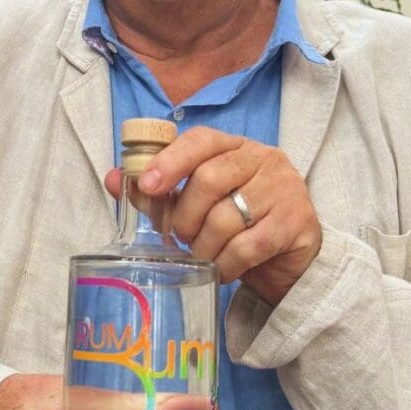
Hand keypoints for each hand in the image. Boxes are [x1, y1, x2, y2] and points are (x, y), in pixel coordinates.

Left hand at [105, 126, 320, 304]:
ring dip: (204, 245)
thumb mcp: (196, 204)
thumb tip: (114, 179)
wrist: (288, 259)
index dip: (170, 160)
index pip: (201, 139)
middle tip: (180, 236)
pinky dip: (225, 264)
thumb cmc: (236, 224)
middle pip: (210, 178)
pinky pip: (247, 246)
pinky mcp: (296, 224)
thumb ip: (158, 193)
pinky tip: (222, 269)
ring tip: (202, 255)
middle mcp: (264, 159)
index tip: (146, 185)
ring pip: (226, 216)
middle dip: (185, 215)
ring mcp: (284, 189)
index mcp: (235, 146)